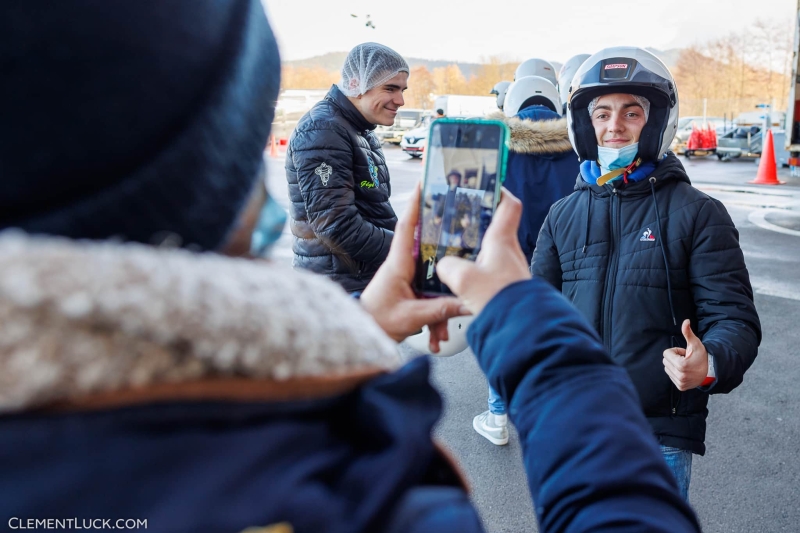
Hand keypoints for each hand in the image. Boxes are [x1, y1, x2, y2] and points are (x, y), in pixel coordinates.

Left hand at [360, 183, 468, 350]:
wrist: (364, 338)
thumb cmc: (377, 324)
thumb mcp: (411, 317)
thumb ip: (439, 310)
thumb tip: (466, 302)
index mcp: (398, 264)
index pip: (408, 227)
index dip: (416, 204)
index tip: (424, 183)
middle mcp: (403, 267)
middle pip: (430, 248)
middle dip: (446, 245)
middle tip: (464, 230)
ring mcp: (408, 279)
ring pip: (435, 281)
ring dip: (441, 309)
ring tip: (440, 334)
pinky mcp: (412, 292)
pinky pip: (432, 300)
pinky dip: (436, 320)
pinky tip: (435, 340)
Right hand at [436, 189, 530, 315]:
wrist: (520, 328)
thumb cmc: (499, 299)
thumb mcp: (463, 279)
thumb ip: (448, 266)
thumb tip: (444, 266)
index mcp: (502, 241)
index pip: (508, 205)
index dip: (499, 192)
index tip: (486, 187)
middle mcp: (509, 252)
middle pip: (495, 227)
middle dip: (476, 223)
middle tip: (458, 222)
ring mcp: (509, 270)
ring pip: (491, 251)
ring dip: (475, 249)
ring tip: (454, 251)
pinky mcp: (506, 286)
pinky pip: (490, 271)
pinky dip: (476, 269)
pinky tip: (461, 279)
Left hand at [663, 319, 708, 390]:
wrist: (711, 371)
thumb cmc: (702, 356)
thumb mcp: (695, 344)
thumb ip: (688, 333)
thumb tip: (686, 321)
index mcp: (681, 365)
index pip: (666, 353)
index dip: (675, 351)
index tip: (685, 354)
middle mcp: (679, 375)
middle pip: (665, 361)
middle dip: (674, 358)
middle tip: (686, 359)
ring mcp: (680, 382)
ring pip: (667, 368)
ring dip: (674, 365)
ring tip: (686, 365)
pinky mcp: (680, 387)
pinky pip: (670, 376)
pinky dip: (676, 372)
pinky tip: (686, 371)